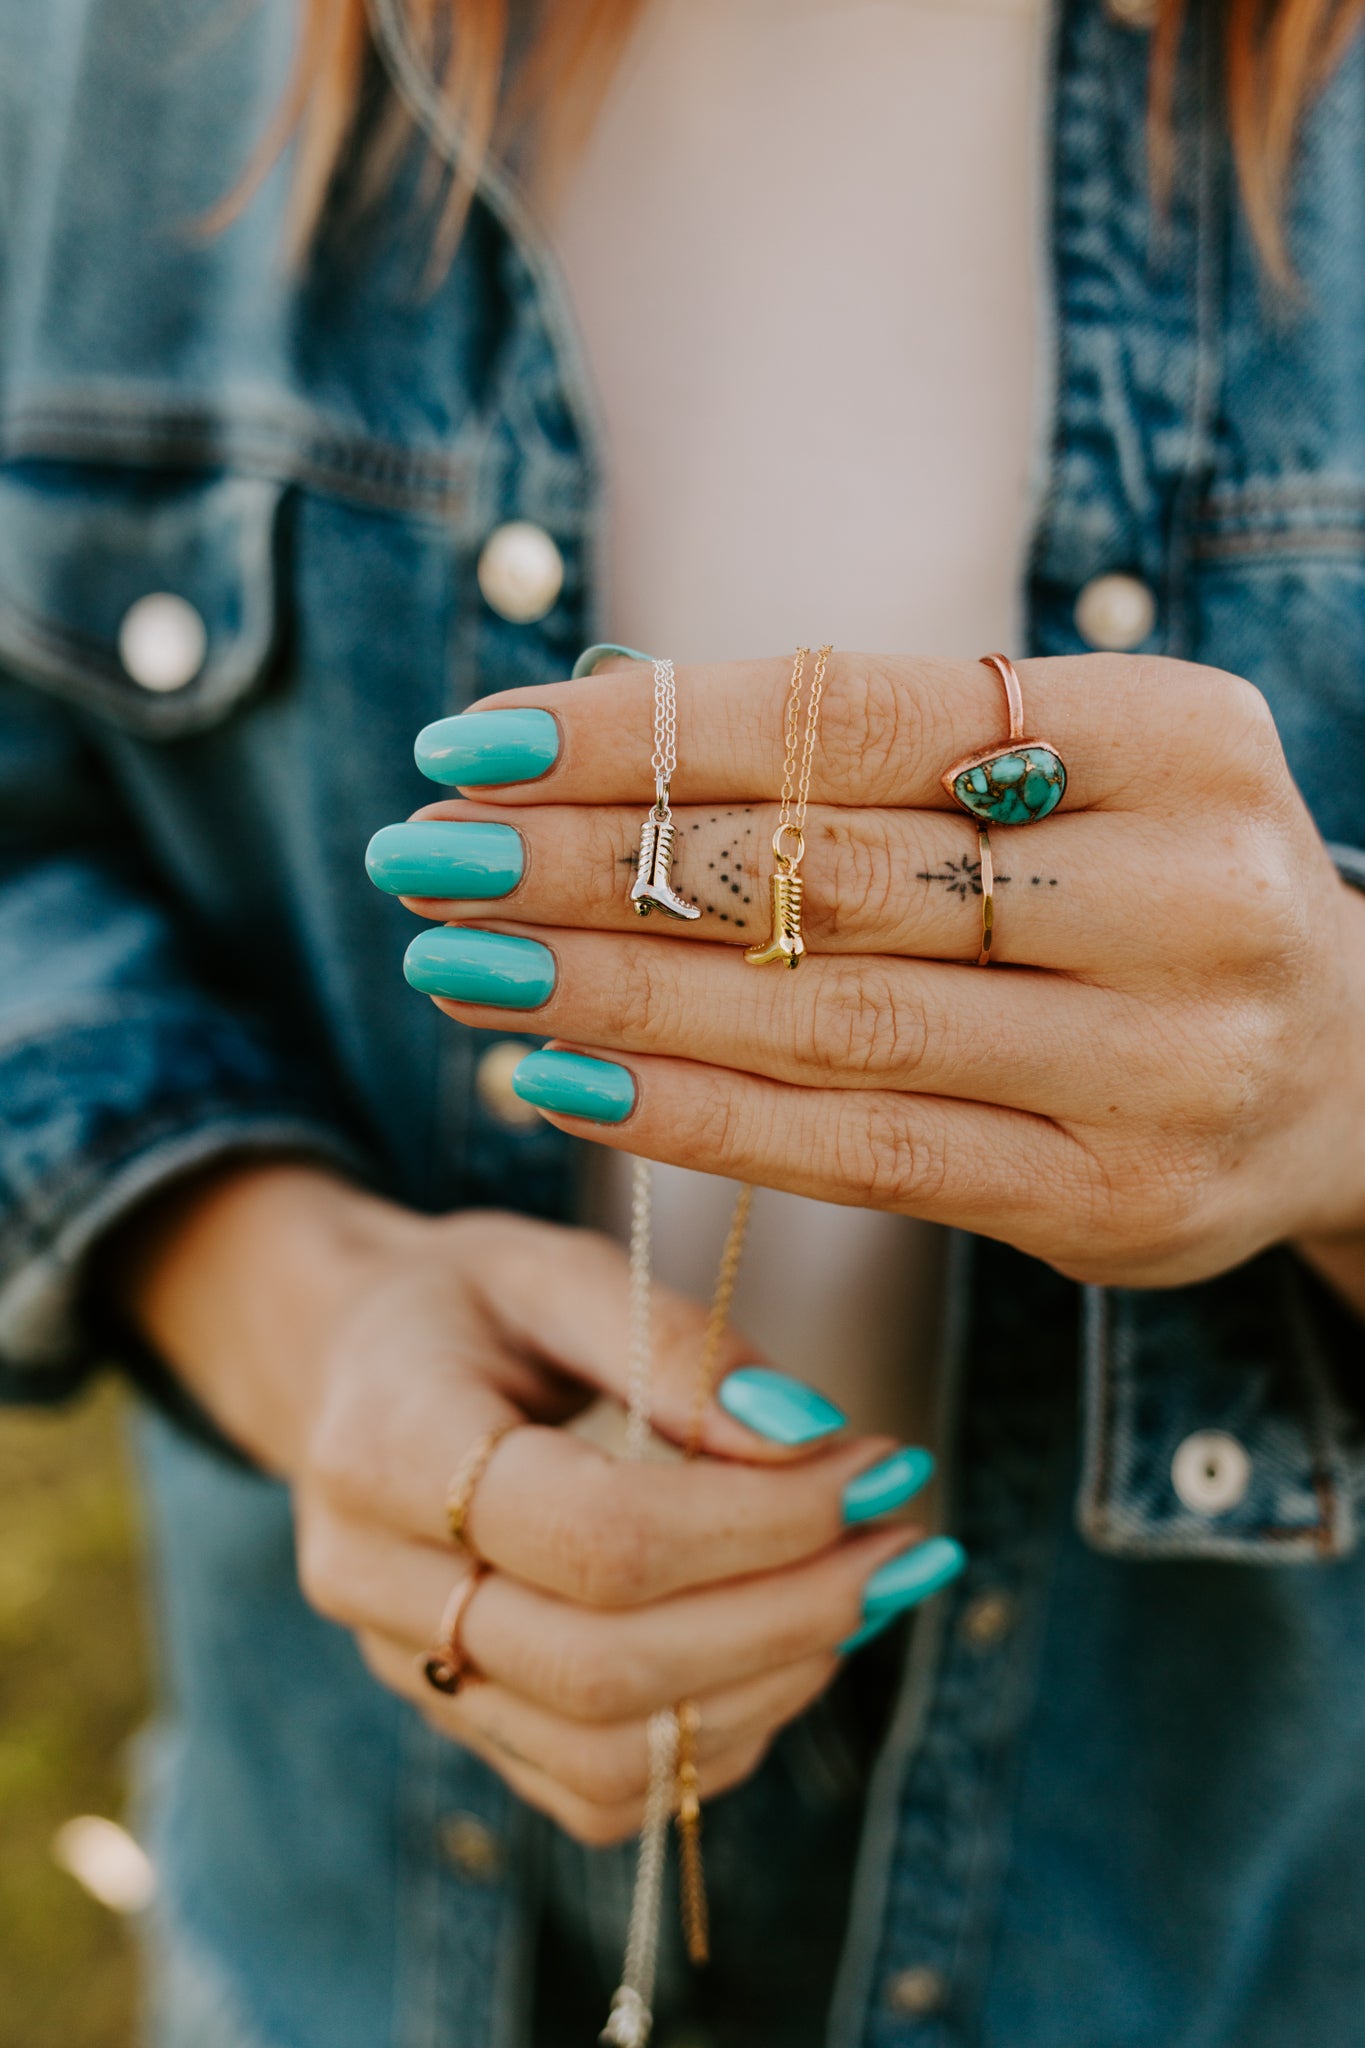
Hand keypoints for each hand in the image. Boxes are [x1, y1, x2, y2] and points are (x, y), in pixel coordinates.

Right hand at [119, 1167, 941, 1844]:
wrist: (353, 1368)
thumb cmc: (466, 1304)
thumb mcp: (555, 1266)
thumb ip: (672, 1342)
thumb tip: (808, 1435)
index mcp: (386, 1446)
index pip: (596, 1532)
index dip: (758, 1518)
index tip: (873, 1462)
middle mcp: (374, 1584)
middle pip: (606, 1666)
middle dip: (789, 1614)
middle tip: (905, 1540)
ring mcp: (408, 1673)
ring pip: (607, 1756)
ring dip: (771, 1685)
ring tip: (869, 1587)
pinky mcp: (458, 1722)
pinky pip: (599, 1790)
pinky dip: (718, 1737)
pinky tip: (788, 1646)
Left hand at [380, 653, 1364, 1290]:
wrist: (1350, 1073)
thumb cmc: (1152, 889)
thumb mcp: (1072, 774)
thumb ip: (884, 759)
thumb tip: (597, 732)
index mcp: (1170, 736)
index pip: (856, 716)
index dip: (646, 729)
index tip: (472, 744)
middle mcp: (1185, 895)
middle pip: (826, 870)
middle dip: (591, 863)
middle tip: (427, 859)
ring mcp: (1161, 1066)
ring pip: (828, 1022)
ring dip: (611, 995)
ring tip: (458, 967)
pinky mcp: (1113, 1205)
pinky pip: (863, 1158)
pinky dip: (693, 1117)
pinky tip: (560, 1079)